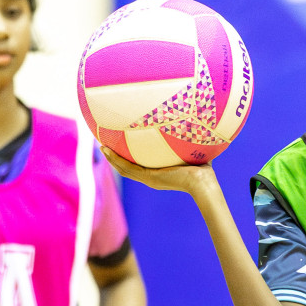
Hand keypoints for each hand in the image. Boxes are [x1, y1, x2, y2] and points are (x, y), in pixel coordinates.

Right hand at [101, 146, 218, 197]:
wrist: (203, 182)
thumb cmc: (203, 169)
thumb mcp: (192, 151)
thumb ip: (187, 140)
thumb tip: (190, 123)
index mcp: (160, 174)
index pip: (141, 167)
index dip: (129, 158)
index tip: (122, 148)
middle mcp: (152, 178)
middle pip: (128, 168)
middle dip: (116, 158)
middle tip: (106, 147)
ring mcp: (149, 179)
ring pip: (124, 169)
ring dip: (112, 158)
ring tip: (102, 147)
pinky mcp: (148, 177)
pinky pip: (127, 168)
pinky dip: (116, 160)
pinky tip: (107, 150)